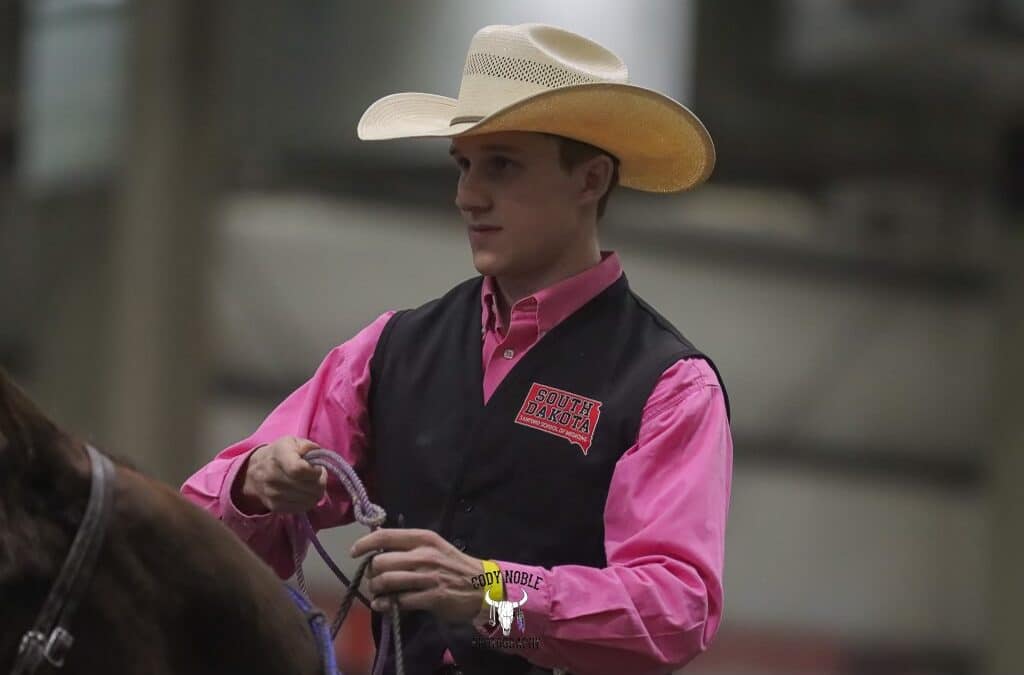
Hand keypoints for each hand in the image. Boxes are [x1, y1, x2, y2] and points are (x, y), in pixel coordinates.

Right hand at [233, 436, 327, 513]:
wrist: (254, 472)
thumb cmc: (280, 454)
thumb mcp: (293, 442)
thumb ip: (308, 447)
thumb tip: (317, 457)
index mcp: (280, 455)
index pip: (299, 470)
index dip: (315, 472)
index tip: (317, 468)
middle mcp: (272, 475)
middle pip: (309, 487)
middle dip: (320, 482)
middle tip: (318, 476)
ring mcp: (273, 493)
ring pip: (309, 499)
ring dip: (316, 492)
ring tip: (311, 483)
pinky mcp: (275, 507)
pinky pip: (302, 508)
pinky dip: (309, 501)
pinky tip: (305, 492)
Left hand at [351, 528, 487, 623]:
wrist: (482, 586)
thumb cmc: (454, 565)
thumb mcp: (434, 547)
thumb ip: (409, 548)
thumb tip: (379, 551)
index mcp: (423, 538)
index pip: (385, 536)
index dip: (364, 543)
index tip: (354, 552)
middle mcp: (424, 555)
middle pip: (381, 562)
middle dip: (371, 573)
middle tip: (374, 580)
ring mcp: (428, 577)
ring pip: (387, 582)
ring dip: (376, 590)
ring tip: (378, 593)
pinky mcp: (431, 597)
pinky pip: (399, 601)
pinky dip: (385, 605)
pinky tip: (383, 605)